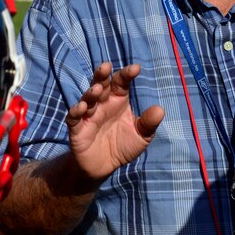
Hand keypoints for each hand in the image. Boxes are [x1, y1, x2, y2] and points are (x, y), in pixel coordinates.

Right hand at [66, 62, 163, 182]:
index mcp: (118, 100)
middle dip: (102, 75)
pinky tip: (82, 108)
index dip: (127, 74)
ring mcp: (89, 115)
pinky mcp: (77, 128)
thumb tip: (160, 110)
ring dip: (91, 93)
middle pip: (101, 84)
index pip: (121, 83)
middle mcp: (102, 104)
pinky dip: (77, 111)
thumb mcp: (141, 136)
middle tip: (106, 67)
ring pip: (87, 98)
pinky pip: (74, 117)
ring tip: (97, 89)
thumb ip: (148, 123)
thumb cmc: (123, 146)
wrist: (103, 167)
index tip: (136, 68)